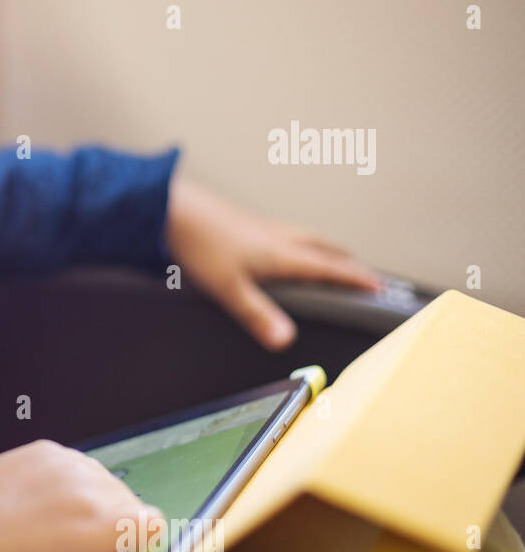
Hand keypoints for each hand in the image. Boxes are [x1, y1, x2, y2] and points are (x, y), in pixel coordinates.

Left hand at [163, 173, 384, 351]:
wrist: (173, 209)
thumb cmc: (199, 245)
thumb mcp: (230, 289)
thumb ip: (259, 316)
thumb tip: (285, 341)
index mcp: (281, 254)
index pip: (329, 267)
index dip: (355, 278)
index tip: (378, 284)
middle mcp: (278, 236)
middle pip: (323, 246)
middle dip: (345, 259)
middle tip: (361, 270)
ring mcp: (262, 226)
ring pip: (305, 235)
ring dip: (324, 246)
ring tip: (329, 255)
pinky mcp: (246, 221)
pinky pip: (285, 231)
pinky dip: (299, 240)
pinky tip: (281, 245)